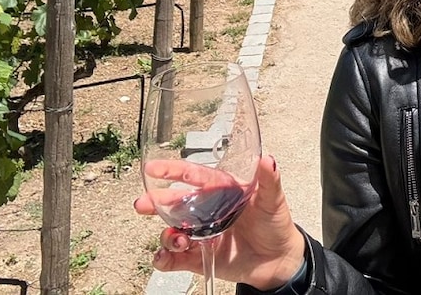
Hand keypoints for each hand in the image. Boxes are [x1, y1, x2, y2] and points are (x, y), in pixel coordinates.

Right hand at [134, 155, 304, 287]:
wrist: (278, 260)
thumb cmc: (275, 224)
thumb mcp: (274, 200)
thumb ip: (269, 180)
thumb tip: (268, 159)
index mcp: (221, 191)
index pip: (194, 177)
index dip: (174, 171)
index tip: (154, 168)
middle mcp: (207, 211)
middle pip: (175, 203)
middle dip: (156, 202)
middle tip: (141, 203)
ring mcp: (201, 234)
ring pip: (172, 231)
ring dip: (167, 234)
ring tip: (176, 239)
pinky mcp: (200, 257)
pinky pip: (175, 259)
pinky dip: (165, 259)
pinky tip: (164, 258)